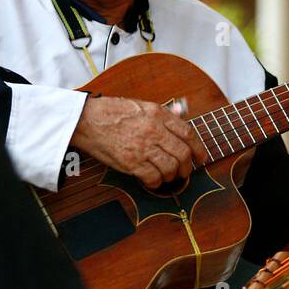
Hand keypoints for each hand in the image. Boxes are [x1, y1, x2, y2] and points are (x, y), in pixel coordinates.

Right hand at [70, 95, 208, 188]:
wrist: (87, 120)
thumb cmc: (112, 112)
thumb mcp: (142, 106)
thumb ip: (164, 113)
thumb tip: (183, 113)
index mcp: (159, 114)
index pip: (188, 133)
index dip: (198, 148)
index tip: (201, 157)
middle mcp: (154, 130)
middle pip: (182, 154)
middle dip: (187, 167)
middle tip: (185, 171)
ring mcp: (143, 147)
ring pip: (170, 168)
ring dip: (172, 176)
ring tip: (168, 177)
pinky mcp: (131, 162)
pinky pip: (153, 178)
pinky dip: (156, 182)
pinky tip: (153, 181)